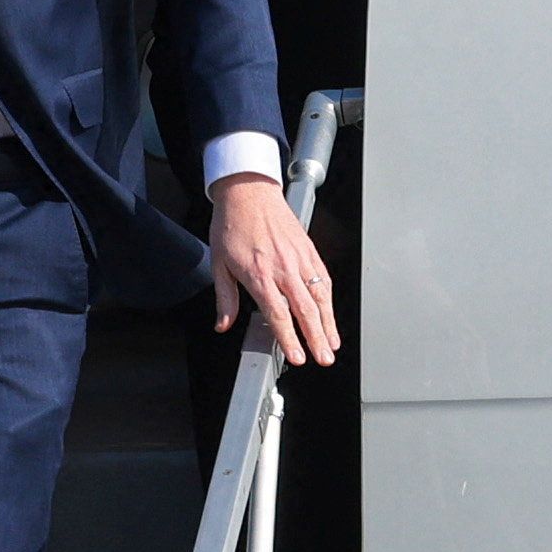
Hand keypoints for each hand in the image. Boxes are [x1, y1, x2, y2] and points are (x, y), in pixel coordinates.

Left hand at [208, 173, 339, 366]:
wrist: (247, 192)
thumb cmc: (232, 224)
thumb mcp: (219, 264)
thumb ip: (225, 299)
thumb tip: (223, 325)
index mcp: (259, 274)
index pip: (278, 314)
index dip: (290, 338)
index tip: (298, 357)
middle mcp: (283, 268)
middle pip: (305, 310)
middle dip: (316, 338)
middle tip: (324, 359)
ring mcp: (299, 259)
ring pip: (320, 296)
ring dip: (328, 323)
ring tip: (332, 344)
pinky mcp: (309, 250)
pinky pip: (323, 278)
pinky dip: (329, 299)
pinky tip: (330, 313)